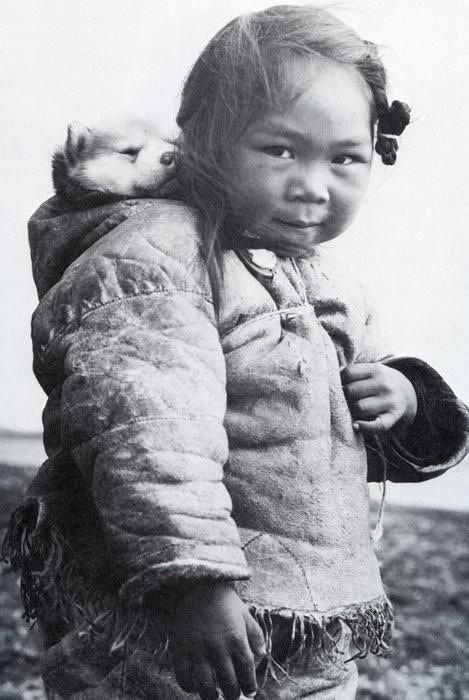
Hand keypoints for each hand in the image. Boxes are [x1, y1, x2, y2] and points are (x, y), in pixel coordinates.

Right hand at [167, 581, 264, 699]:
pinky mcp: (180, 648)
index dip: (250, 685)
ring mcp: (198, 649)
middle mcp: (218, 647)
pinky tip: (195, 686)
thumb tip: (261, 654)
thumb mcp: (244, 612)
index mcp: (236, 638)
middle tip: (233, 696)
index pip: (246, 670)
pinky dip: (189, 686)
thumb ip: (255, 634)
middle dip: (233, 694)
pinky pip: (183, 676)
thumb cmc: (222, 598)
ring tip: (214, 697)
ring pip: (205, 685)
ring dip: (211, 697)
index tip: (250, 691)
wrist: (195, 583)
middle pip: (228, 682)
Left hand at [341, 362, 416, 435]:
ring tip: (353, 410)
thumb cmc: (378, 382)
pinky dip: (365, 427)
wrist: (407, 391)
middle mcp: (384, 384)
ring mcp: (389, 401)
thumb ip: (352, 372)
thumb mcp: (370, 371)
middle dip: (345, 396)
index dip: (340, 380)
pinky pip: (378, 425)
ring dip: (353, 411)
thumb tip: (331, 379)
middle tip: (346, 399)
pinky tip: (356, 425)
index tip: (340, 385)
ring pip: (360, 407)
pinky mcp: (393, 417)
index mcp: (376, 369)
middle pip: (352, 391)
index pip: (349, 372)